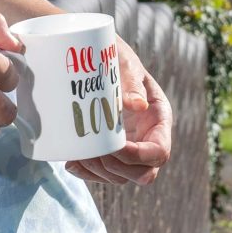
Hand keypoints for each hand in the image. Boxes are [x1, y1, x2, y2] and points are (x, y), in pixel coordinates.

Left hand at [68, 37, 171, 185]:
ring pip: (121, 177)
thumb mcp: (124, 64)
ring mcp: (129, 147)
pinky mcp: (109, 151)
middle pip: (143, 173)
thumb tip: (139, 106)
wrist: (91, 55)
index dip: (138, 156)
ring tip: (79, 155)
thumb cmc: (112, 56)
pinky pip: (103, 174)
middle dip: (117, 168)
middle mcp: (147, 138)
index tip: (115, 145)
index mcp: (159, 119)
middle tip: (93, 152)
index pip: (159, 152)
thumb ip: (131, 82)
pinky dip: (87, 172)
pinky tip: (73, 161)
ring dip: (99, 172)